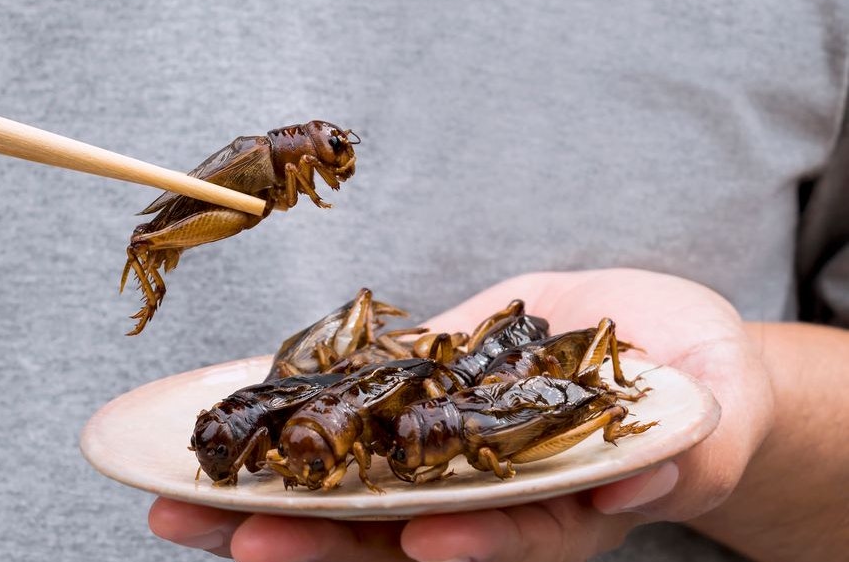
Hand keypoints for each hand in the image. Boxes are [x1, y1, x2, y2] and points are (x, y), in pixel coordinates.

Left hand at [148, 269, 773, 560]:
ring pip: (343, 488)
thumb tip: (640, 477)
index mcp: (559, 512)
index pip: (509, 539)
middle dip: (314, 539)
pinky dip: (278, 418)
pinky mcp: (407, 400)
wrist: (649, 344)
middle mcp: (484, 496)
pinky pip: (337, 415)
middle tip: (234, 536)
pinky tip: (212, 419)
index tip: (421, 541)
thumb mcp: (710, 411)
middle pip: (393, 534)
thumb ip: (686, 446)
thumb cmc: (698, 388)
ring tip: (176, 503)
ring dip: (262, 494)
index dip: (470, 544)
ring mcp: (436, 452)